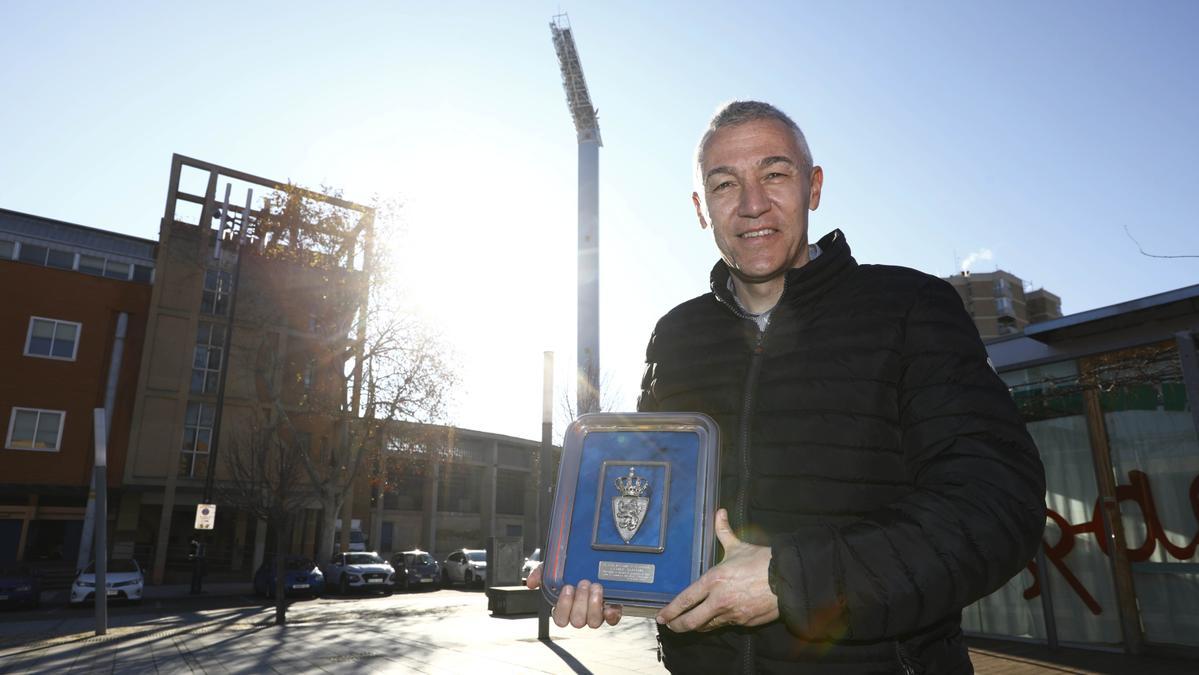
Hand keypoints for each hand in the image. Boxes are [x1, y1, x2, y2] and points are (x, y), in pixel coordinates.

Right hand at [526, 564, 622, 627]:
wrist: (594, 563)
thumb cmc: (571, 569)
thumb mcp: (554, 568)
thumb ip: (540, 574)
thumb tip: (530, 583)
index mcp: (565, 608)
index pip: (560, 619)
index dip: (564, 606)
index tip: (567, 588)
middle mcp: (580, 614)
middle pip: (577, 621)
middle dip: (580, 602)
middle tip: (583, 583)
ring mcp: (595, 614)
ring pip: (593, 622)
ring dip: (594, 605)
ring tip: (596, 587)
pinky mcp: (611, 610)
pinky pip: (612, 620)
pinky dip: (612, 615)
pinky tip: (610, 606)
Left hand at [656, 508, 777, 631]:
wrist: (788, 579)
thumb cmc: (762, 561)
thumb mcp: (739, 546)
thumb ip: (724, 531)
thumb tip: (719, 512)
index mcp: (714, 581)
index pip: (686, 600)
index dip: (671, 611)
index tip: (661, 617)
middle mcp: (719, 601)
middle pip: (692, 621)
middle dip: (678, 626)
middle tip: (671, 626)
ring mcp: (732, 614)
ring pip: (708, 626)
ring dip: (697, 627)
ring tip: (690, 625)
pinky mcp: (744, 623)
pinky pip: (726, 625)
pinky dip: (717, 624)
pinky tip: (715, 621)